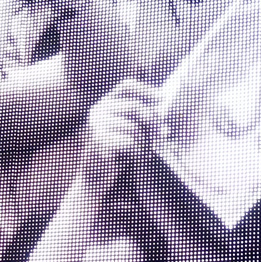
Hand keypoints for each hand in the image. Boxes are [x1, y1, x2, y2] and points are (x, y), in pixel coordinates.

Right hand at [82, 78, 158, 192]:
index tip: (161, 98)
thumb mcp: (131, 134)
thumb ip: (145, 126)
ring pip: (134, 127)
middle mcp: (99, 110)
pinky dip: (139, 151)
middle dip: (153, 121)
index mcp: (106, 103)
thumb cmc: (116, 152)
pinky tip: (138, 157)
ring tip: (146, 152)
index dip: (145, 90)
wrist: (95, 176)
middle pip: (135, 106)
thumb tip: (165, 128)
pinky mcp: (99, 139)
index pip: (127, 86)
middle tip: (161, 136)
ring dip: (146, 142)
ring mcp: (97, 124)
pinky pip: (129, 142)